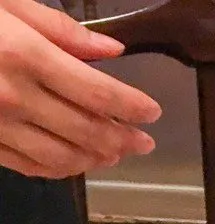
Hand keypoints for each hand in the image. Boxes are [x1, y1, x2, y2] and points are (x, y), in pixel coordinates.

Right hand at [0, 0, 158, 177]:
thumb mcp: (2, 0)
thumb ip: (57, 28)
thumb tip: (109, 50)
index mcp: (23, 54)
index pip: (98, 92)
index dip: (132, 106)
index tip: (153, 111)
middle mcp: (13, 96)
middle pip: (87, 131)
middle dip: (123, 139)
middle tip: (144, 140)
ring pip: (63, 158)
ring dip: (97, 159)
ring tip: (116, 152)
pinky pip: (31, 166)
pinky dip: (61, 168)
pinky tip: (77, 161)